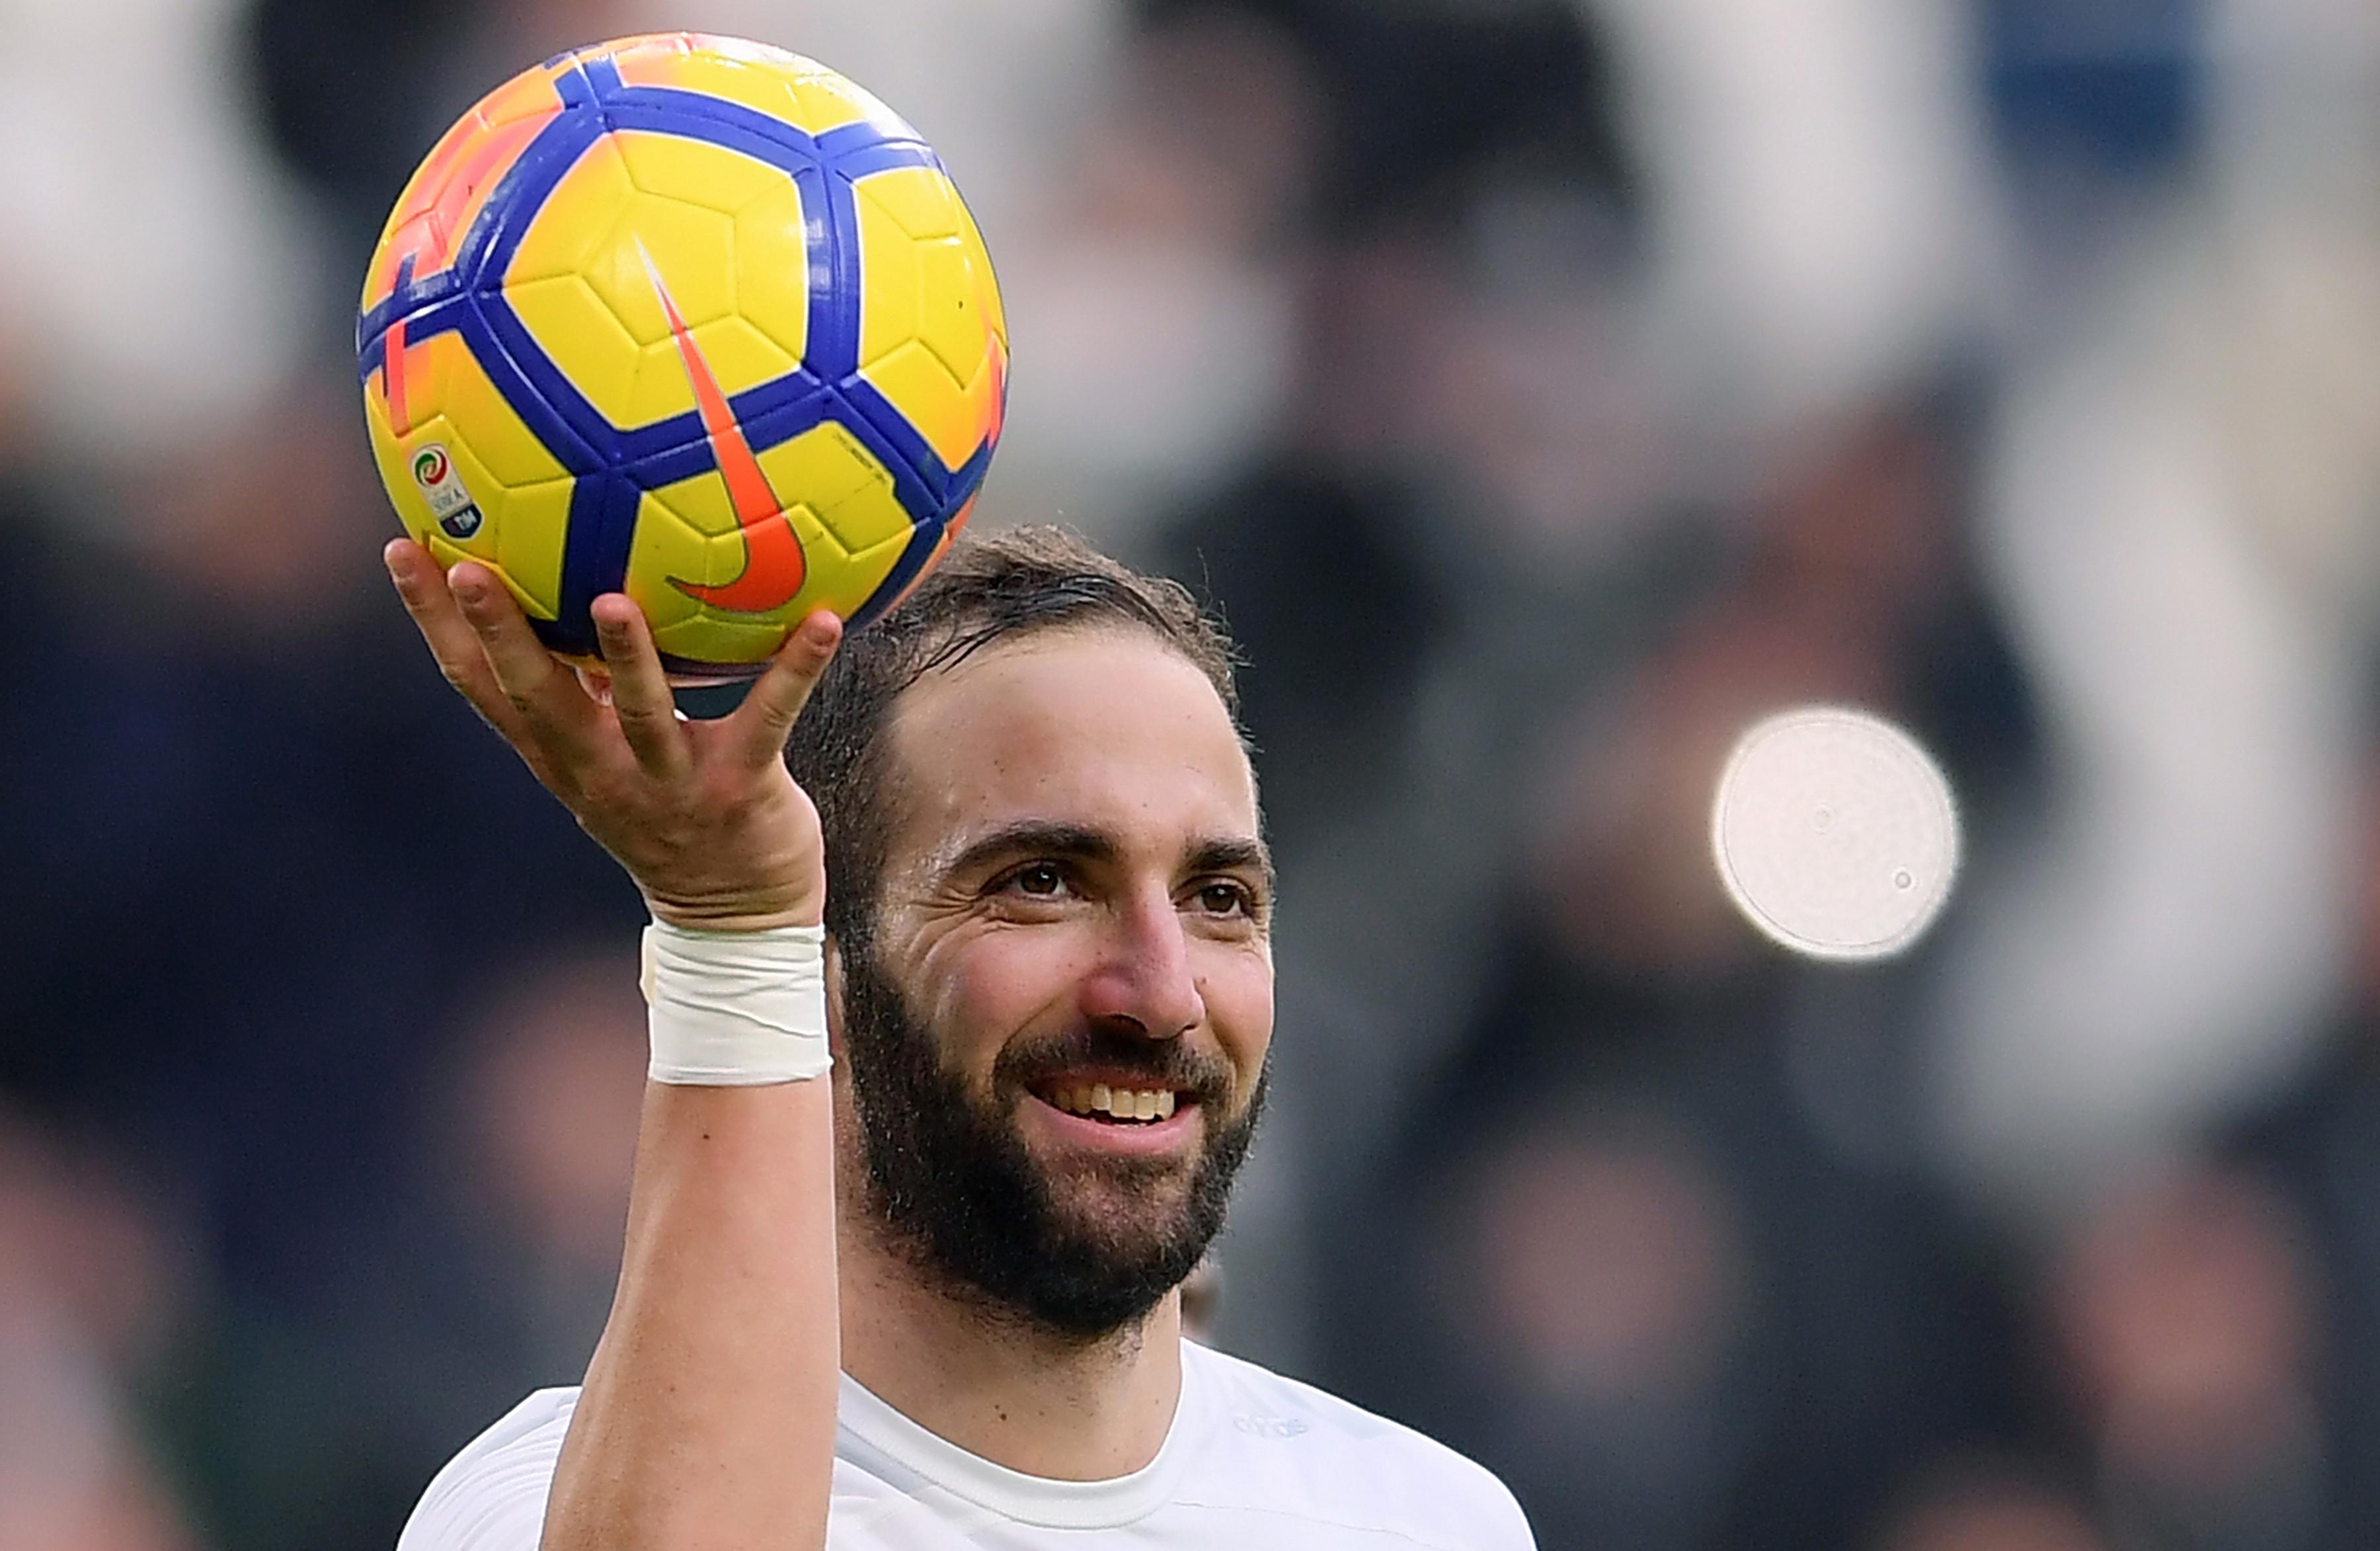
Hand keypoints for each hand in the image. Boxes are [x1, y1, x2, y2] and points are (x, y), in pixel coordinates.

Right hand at [384, 538, 839, 930]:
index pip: (478, 683)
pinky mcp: (739, 790)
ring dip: (625, 656)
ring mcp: (668, 782)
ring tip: (611, 600)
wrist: (734, 920)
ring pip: (640, 712)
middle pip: (534, 694)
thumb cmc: (671, 815)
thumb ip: (586, 688)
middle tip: (469, 565)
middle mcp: (600, 768)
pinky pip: (768, 719)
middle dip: (497, 630)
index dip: (434, 621)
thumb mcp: (609, 758)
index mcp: (561, 754)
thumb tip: (575, 586)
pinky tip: (824, 620)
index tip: (403, 549)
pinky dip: (796, 669)